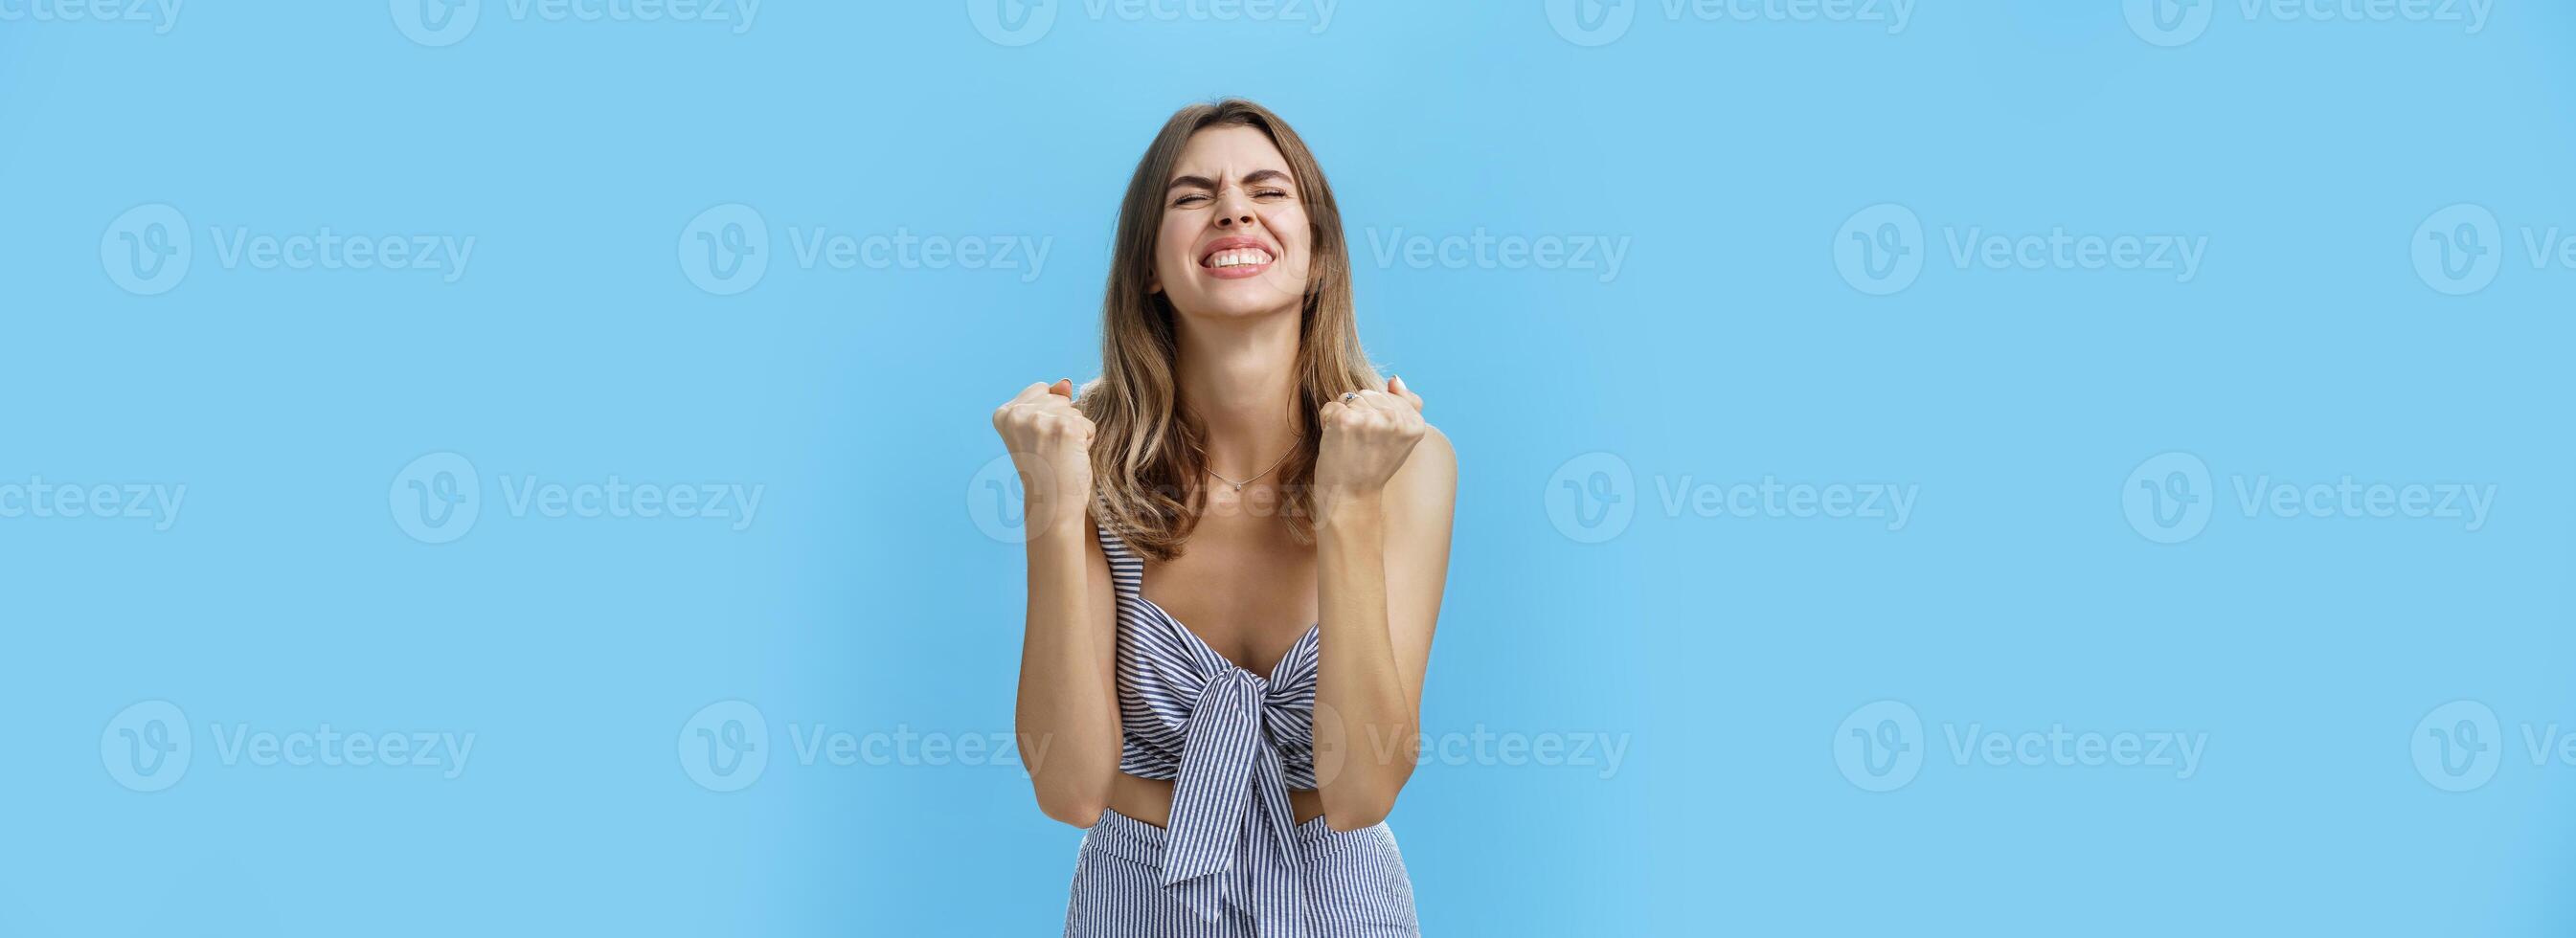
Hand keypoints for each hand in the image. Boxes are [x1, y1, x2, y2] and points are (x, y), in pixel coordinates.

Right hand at [991, 379, 1093, 535]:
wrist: (1051, 505)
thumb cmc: (1045, 471)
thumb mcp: (1038, 431)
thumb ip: (1049, 401)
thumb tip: (1065, 383)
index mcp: (1004, 413)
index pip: (1041, 390)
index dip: (1048, 416)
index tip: (1038, 443)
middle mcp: (1018, 413)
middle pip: (1060, 400)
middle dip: (1062, 423)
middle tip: (1049, 452)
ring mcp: (1041, 419)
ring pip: (1075, 411)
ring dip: (1075, 433)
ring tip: (1059, 455)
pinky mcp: (1065, 427)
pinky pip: (1088, 424)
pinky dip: (1086, 442)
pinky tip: (1071, 458)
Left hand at [1313, 375, 1426, 511]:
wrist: (1351, 498)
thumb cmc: (1372, 467)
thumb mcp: (1399, 439)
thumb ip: (1406, 406)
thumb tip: (1394, 380)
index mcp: (1414, 423)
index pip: (1388, 396)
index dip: (1376, 416)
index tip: (1376, 442)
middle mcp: (1396, 420)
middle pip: (1368, 394)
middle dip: (1359, 413)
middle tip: (1361, 444)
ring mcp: (1371, 419)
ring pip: (1349, 398)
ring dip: (1343, 417)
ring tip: (1349, 443)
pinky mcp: (1346, 421)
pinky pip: (1331, 406)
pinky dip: (1327, 422)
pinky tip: (1336, 442)